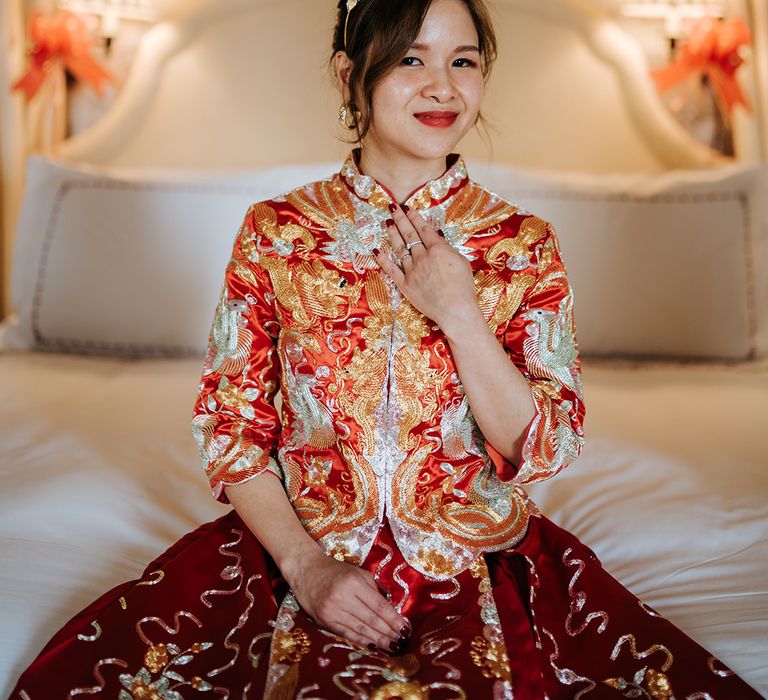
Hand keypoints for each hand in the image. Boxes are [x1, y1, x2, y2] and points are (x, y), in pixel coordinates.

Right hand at [284, 550, 410, 653]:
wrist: (306, 570)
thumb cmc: (335, 570)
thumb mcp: (358, 573)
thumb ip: (374, 589)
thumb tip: (391, 610)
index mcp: (354, 582)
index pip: (379, 606)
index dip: (394, 619)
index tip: (405, 628)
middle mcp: (342, 597)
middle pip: (371, 620)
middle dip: (389, 632)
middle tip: (401, 640)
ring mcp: (332, 610)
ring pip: (360, 629)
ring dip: (378, 639)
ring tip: (392, 646)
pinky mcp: (324, 621)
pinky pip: (346, 633)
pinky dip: (361, 641)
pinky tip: (373, 646)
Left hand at [373, 204, 480, 333]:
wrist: (455, 310)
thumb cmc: (463, 287)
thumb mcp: (462, 262)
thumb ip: (447, 248)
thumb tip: (438, 236)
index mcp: (438, 249)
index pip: (423, 229)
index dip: (414, 217)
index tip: (407, 208)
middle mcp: (422, 257)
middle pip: (409, 234)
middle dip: (400, 219)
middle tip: (392, 207)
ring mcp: (412, 270)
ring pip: (399, 248)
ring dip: (392, 234)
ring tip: (387, 223)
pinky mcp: (405, 285)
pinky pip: (391, 270)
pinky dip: (383, 260)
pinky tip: (376, 251)